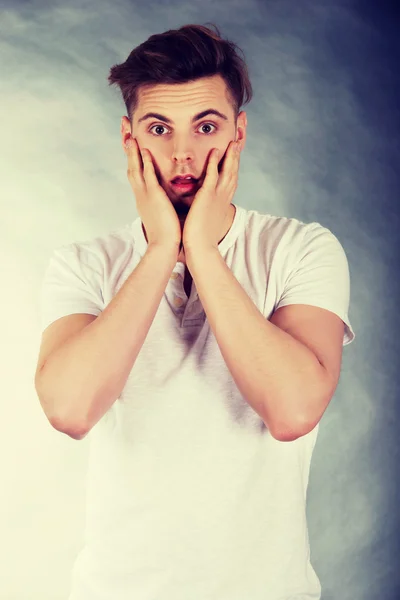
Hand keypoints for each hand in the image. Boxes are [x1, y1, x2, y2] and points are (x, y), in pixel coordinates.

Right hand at [125, 136, 180, 251]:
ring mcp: (145, 195)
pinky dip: (144, 163)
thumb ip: (162, 203)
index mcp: (143, 197)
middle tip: (124, 127)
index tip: (131, 139)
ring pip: (135, 167)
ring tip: (129, 132)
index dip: (133, 155)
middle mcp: (140, 194)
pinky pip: (147, 176)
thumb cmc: (166, 233)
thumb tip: (167, 198)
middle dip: (127, 146)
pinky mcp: (154, 197)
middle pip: (130, 165)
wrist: (164, 247)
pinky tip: (143, 150)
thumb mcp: (162, 213)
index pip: (136, 171)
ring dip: (132, 150)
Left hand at [182, 140, 241, 251]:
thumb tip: (200, 213)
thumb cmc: (201, 239)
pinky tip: (217, 150)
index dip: (233, 168)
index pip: (230, 182)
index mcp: (222, 203)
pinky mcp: (207, 195)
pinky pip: (213, 174)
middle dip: (236, 158)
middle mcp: (223, 198)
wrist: (200, 247)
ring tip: (233, 142)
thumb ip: (205, 213)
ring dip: (230, 156)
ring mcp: (216, 196)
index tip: (234, 158)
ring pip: (227, 171)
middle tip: (238, 144)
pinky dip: (216, 161)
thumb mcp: (206, 222)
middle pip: (233, 173)